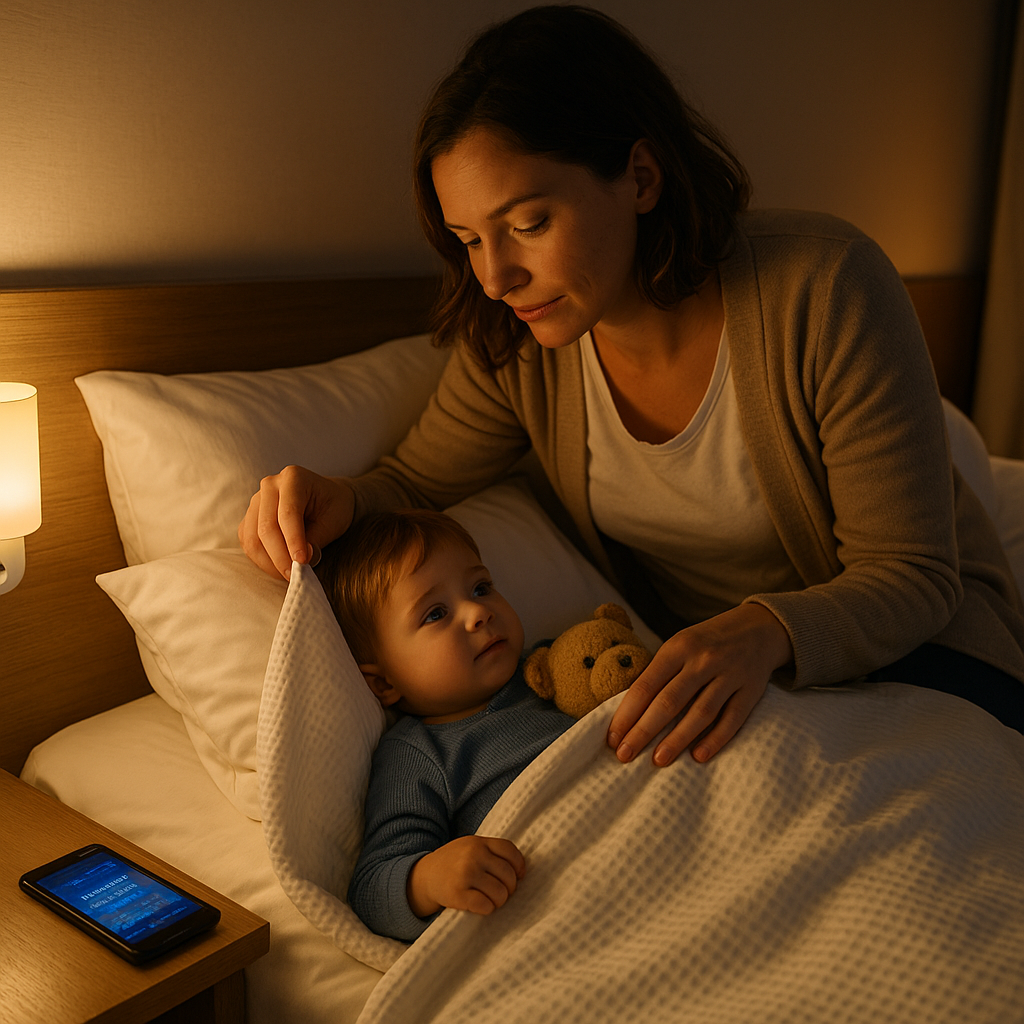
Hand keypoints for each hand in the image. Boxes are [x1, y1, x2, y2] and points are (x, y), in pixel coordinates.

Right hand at [237, 465, 355, 579]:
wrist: (327, 498)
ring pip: (252, 537)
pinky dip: (260, 558)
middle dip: (280, 556)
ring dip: (268, 561)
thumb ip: (317, 538)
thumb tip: (301, 560)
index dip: (293, 541)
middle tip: (295, 575)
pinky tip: (277, 567)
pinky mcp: (250, 516)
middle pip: (266, 527)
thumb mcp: (334, 521)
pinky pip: (247, 541)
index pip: (288, 514)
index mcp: (294, 478)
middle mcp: (270, 485)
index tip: (302, 563)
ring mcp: (256, 500)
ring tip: (288, 574)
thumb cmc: (334, 506)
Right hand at [407, 836, 525, 917]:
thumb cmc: (453, 863)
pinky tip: (481, 906)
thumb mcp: (470, 848)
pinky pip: (486, 906)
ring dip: (499, 901)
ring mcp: (465, 874)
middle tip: (502, 892)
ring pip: (500, 893)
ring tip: (492, 900)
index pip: (510, 851)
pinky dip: (488, 909)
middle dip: (509, 888)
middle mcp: (473, 855)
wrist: (423, 876)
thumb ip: (491, 853)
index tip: (518, 876)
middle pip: (508, 875)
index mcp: (478, 842)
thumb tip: (521, 872)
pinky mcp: (458, 894)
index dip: (519, 866)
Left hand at [607, 603, 792, 765]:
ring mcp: (729, 674)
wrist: (758, 627)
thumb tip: (628, 713)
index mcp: (678, 647)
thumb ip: (659, 673)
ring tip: (658, 760)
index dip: (627, 714)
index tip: (612, 738)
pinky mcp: (752, 689)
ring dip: (677, 739)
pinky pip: (732, 718)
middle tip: (625, 755)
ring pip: (700, 712)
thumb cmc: (707, 642)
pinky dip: (716, 739)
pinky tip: (698, 756)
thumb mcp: (679, 645)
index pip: (646, 685)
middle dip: (644, 731)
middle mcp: (703, 660)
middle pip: (669, 701)